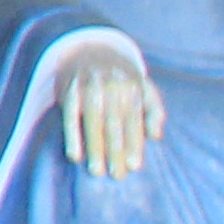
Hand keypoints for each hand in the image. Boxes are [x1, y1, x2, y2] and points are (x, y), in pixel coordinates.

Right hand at [56, 42, 160, 176]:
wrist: (90, 48)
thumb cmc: (122, 76)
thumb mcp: (145, 86)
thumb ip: (155, 110)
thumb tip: (155, 136)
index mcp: (131, 86)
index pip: (133, 120)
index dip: (134, 144)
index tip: (134, 166)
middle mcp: (110, 85)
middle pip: (113, 124)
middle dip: (115, 151)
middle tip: (117, 175)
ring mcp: (87, 87)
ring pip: (92, 122)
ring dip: (94, 148)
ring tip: (96, 171)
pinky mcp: (68, 90)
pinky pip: (70, 117)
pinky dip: (72, 136)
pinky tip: (75, 155)